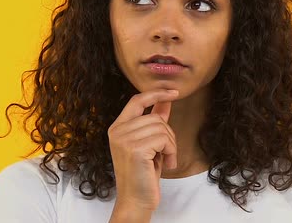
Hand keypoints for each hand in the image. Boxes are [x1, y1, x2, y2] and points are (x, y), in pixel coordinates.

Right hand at [107, 89, 178, 211]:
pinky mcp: (135, 149)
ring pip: (162, 127)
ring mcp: (124, 139)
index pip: (137, 100)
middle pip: (155, 117)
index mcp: (117, 127)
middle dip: (168, 134)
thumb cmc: (143, 174)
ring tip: (165, 159)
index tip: (174, 92)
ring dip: (170, 145)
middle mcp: (117, 131)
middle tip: (166, 152)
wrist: (136, 200)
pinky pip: (164, 139)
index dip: (156, 93)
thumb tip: (165, 101)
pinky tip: (166, 164)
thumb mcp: (150, 143)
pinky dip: (171, 151)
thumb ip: (155, 121)